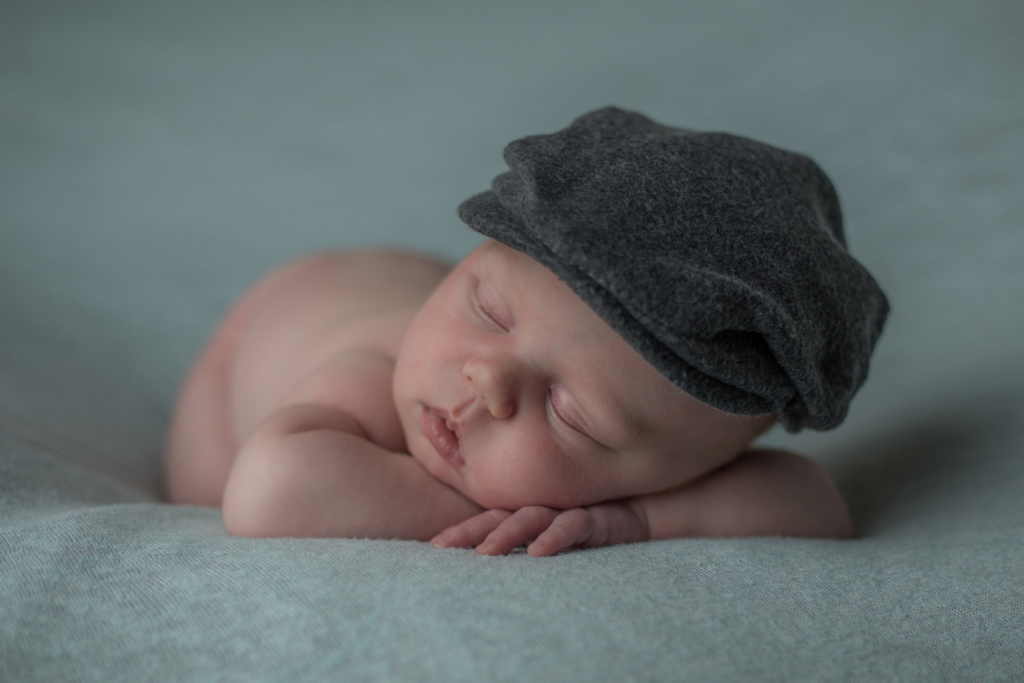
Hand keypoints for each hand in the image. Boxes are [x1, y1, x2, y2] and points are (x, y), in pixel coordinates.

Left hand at [430, 502, 648, 556]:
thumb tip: (486, 556)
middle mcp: (541, 507)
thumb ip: (525, 534)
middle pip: (499, 518)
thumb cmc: (591, 518)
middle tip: (444, 548)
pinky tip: (539, 552)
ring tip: (486, 554)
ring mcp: (566, 509)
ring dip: (507, 536)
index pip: (487, 519)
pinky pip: (572, 526)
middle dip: (471, 532)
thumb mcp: (554, 528)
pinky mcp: (594, 517)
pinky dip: (555, 538)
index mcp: (527, 511)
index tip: (434, 546)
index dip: (462, 531)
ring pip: (530, 519)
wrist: (639, 508)